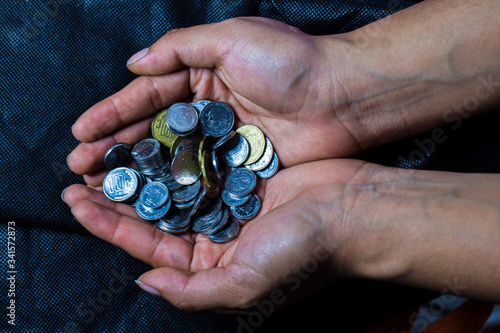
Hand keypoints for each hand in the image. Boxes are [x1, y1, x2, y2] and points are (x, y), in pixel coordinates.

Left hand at [63, 158, 499, 310]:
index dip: (110, 225)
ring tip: (107, 156)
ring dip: (140, 173)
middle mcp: (214, 236)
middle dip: (116, 197)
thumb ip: (191, 291)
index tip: (78, 204)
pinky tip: (151, 140)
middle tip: (80, 176)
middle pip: (154, 215)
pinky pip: (197, 165)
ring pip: (171, 187)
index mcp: (209, 265)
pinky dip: (173, 155)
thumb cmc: (302, 250)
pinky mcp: (240, 176)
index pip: (148, 246)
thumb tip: (144, 284)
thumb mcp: (243, 283)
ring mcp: (226, 203)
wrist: (351, 210)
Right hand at [68, 17, 359, 182]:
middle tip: (81, 167)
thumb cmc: (291, 63)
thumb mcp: (233, 38)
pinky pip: (197, 177)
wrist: (342, 97)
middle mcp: (206, 109)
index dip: (113, 114)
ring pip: (169, 158)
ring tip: (101, 186)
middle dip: (114, 148)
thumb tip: (135, 63)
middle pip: (151, 131)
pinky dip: (172, 187)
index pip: (147, 96)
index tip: (81, 133)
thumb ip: (182, 48)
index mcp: (202, 75)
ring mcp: (221, 141)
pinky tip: (146, 198)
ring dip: (136, 172)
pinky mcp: (238, 165)